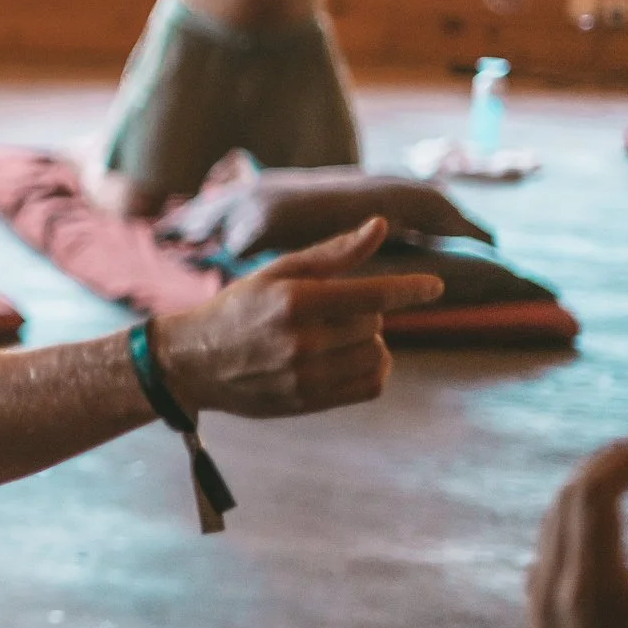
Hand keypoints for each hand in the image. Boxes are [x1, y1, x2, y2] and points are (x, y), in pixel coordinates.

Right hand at [151, 220, 440, 418]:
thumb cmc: (238, 308)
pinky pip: (369, 386)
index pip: (371, 295)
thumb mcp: (277, 272)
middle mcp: (301, 340)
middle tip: (332, 312)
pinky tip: (352, 359)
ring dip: (370, 343)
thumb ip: (333, 253)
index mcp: (294, 301)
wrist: (192, 362)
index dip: (408, 289)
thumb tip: (379, 226)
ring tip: (341, 337)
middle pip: (373, 324)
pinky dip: (373, 370)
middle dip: (365, 314)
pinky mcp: (307, 401)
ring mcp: (304, 375)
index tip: (435, 287)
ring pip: (376, 356)